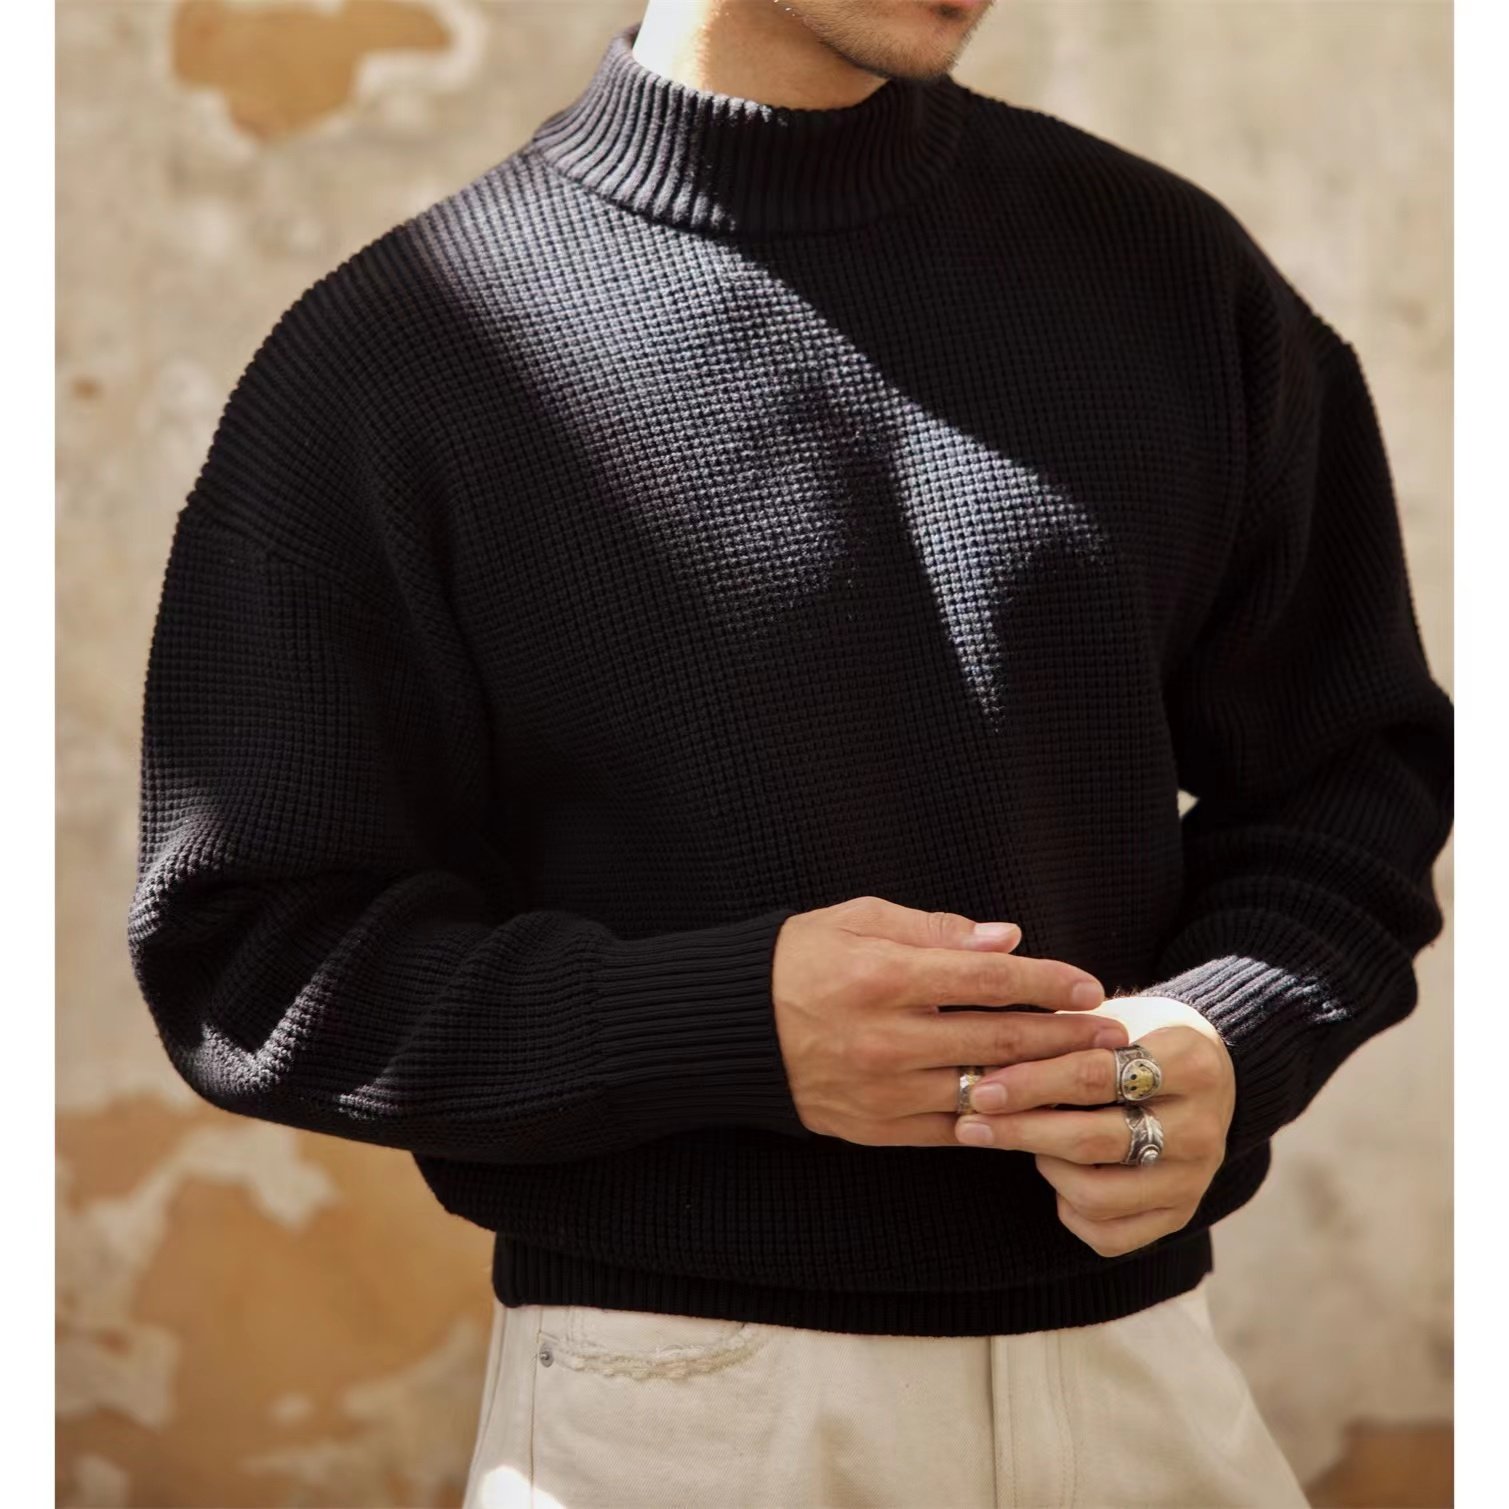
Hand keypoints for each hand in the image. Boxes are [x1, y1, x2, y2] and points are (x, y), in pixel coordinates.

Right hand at [771, 896, 1129, 1146]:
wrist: (732, 1029)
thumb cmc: (799, 960)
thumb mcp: (858, 920)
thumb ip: (935, 930)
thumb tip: (1006, 939)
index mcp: (884, 976)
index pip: (988, 978)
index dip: (1046, 981)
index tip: (1089, 985)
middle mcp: (888, 1037)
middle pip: (999, 1039)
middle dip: (1066, 1037)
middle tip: (1114, 1036)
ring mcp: (884, 1090)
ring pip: (985, 1090)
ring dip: (1046, 1084)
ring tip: (1089, 1075)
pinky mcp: (877, 1128)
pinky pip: (954, 1128)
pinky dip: (998, 1119)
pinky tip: (1034, 1110)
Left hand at [952, 996, 1235, 1256]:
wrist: (1206, 1071)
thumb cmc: (1138, 1037)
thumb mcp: (1110, 1021)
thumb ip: (1060, 1040)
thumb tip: (985, 1068)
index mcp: (1190, 1063)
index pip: (1095, 1076)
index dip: (1030, 1084)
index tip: (982, 1089)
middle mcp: (1202, 1127)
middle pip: (1093, 1140)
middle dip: (1021, 1132)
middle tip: (971, 1123)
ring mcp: (1195, 1178)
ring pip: (1097, 1195)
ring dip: (1046, 1169)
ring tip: (1026, 1142)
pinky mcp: (1182, 1214)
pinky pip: (1110, 1236)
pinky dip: (1070, 1210)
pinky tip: (1057, 1178)